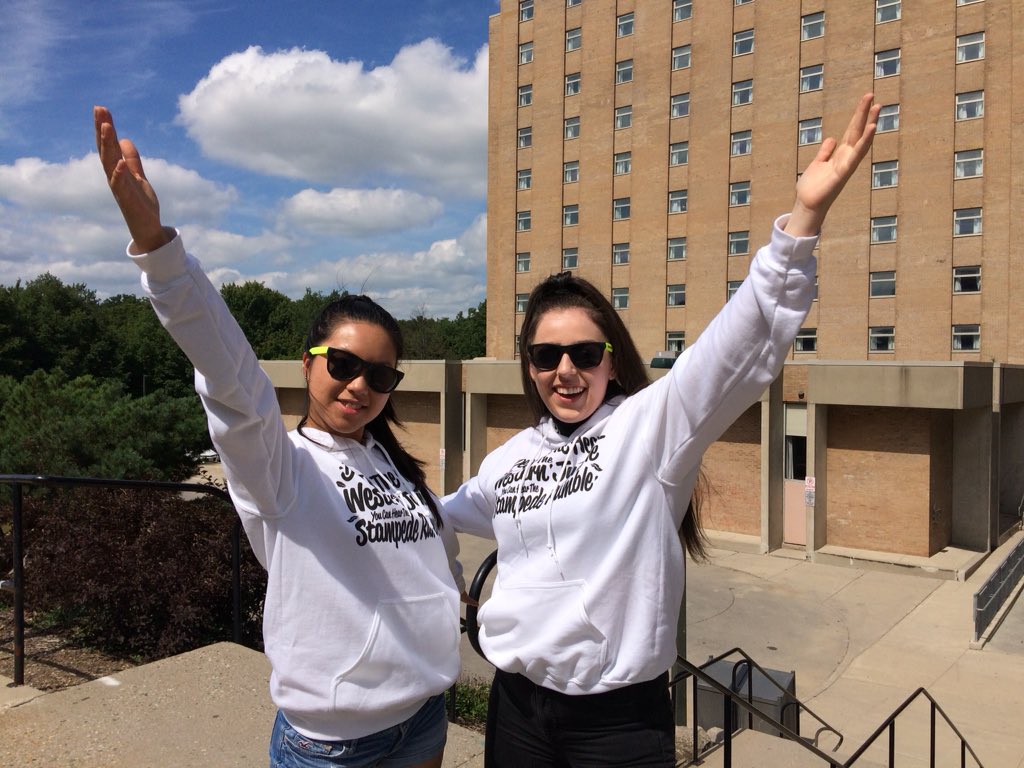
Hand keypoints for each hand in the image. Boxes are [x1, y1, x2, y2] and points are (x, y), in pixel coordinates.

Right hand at [94, 106, 171, 252]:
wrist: (148, 229)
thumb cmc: (141, 204)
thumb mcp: (139, 177)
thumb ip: (132, 160)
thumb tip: (125, 140)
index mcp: (117, 171)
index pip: (108, 145)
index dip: (104, 127)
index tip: (101, 109)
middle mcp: (114, 177)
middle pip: (106, 150)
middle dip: (102, 130)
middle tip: (99, 109)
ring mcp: (119, 189)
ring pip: (110, 164)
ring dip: (107, 146)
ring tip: (106, 127)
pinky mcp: (127, 201)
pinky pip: (121, 186)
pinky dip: (119, 174)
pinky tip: (120, 162)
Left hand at [785, 93, 880, 236]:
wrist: (807, 205)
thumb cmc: (812, 187)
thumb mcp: (817, 164)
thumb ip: (825, 152)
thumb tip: (832, 138)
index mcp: (841, 154)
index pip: (853, 131)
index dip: (859, 115)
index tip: (866, 99)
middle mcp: (847, 157)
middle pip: (858, 131)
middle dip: (865, 113)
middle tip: (872, 95)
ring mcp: (847, 164)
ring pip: (861, 141)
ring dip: (870, 124)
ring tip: (877, 108)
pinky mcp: (844, 172)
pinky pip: (856, 155)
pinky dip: (864, 142)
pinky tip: (870, 129)